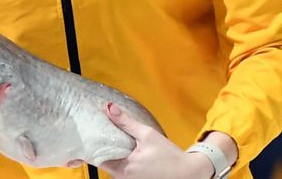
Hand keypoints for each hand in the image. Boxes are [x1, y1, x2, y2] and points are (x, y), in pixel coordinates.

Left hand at [99, 103, 213, 178]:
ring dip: (115, 153)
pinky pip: (124, 171)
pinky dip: (123, 160)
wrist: (188, 174)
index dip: (95, 144)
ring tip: (116, 138)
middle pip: (106, 162)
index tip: (94, 132)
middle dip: (105, 147)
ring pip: (115, 167)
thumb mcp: (147, 135)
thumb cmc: (169, 156)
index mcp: (123, 170)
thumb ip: (126, 122)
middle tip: (106, 131)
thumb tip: (109, 108)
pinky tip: (128, 150)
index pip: (98, 158)